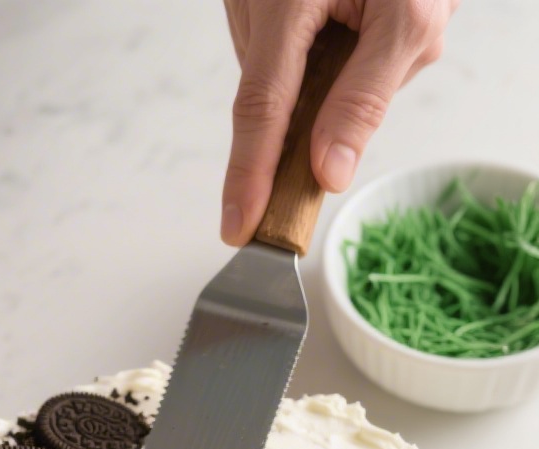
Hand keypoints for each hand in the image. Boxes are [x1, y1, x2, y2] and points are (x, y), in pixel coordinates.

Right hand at [221, 0, 457, 244]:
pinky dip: (317, 57)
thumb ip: (365, 100)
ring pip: (282, 79)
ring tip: (365, 26)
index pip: (261, 109)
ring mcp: (251, 1)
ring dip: (323, 79)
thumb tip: (326, 173)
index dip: (249, 175)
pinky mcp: (260, 3)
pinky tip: (349, 21)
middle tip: (364, 59)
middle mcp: (255, 2)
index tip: (239, 227)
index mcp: (286, 2)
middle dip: (315, 108)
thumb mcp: (407, 23)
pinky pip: (285, 55)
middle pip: (270, 99)